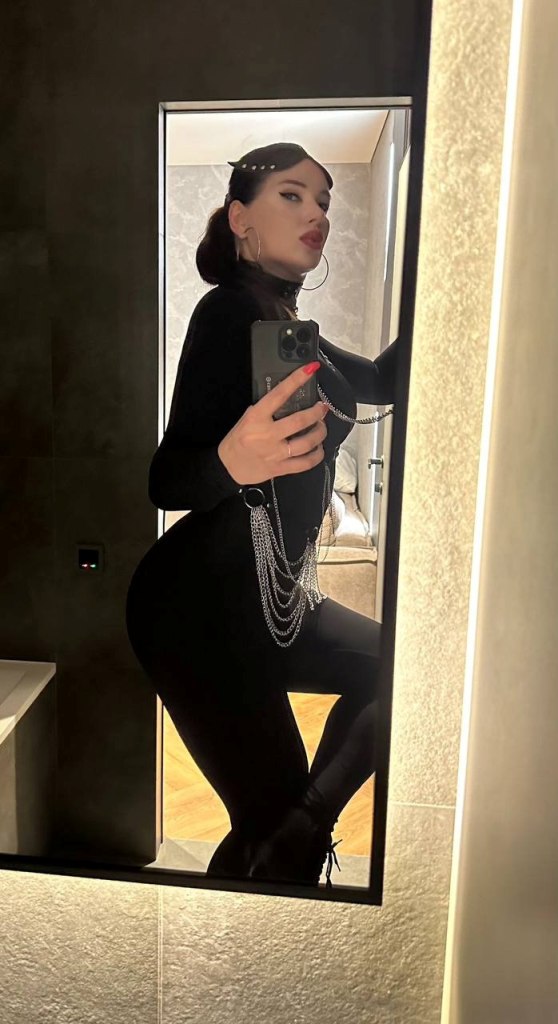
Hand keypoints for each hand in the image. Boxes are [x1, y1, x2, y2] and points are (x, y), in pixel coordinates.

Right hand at [218, 362, 328, 484]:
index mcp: (256, 417)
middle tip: (322, 408)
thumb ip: (265, 410)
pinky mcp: (280, 468)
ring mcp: (275, 453)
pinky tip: (318, 449)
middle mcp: (267, 434)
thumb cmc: (237, 441)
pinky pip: (305, 463)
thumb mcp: (246, 419)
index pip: (279, 394)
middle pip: (300, 421)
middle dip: (316, 413)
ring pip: (307, 443)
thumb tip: (288, 400)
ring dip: (320, 433)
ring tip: (321, 427)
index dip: (297, 380)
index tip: (311, 368)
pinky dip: (317, 455)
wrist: (228, 467)